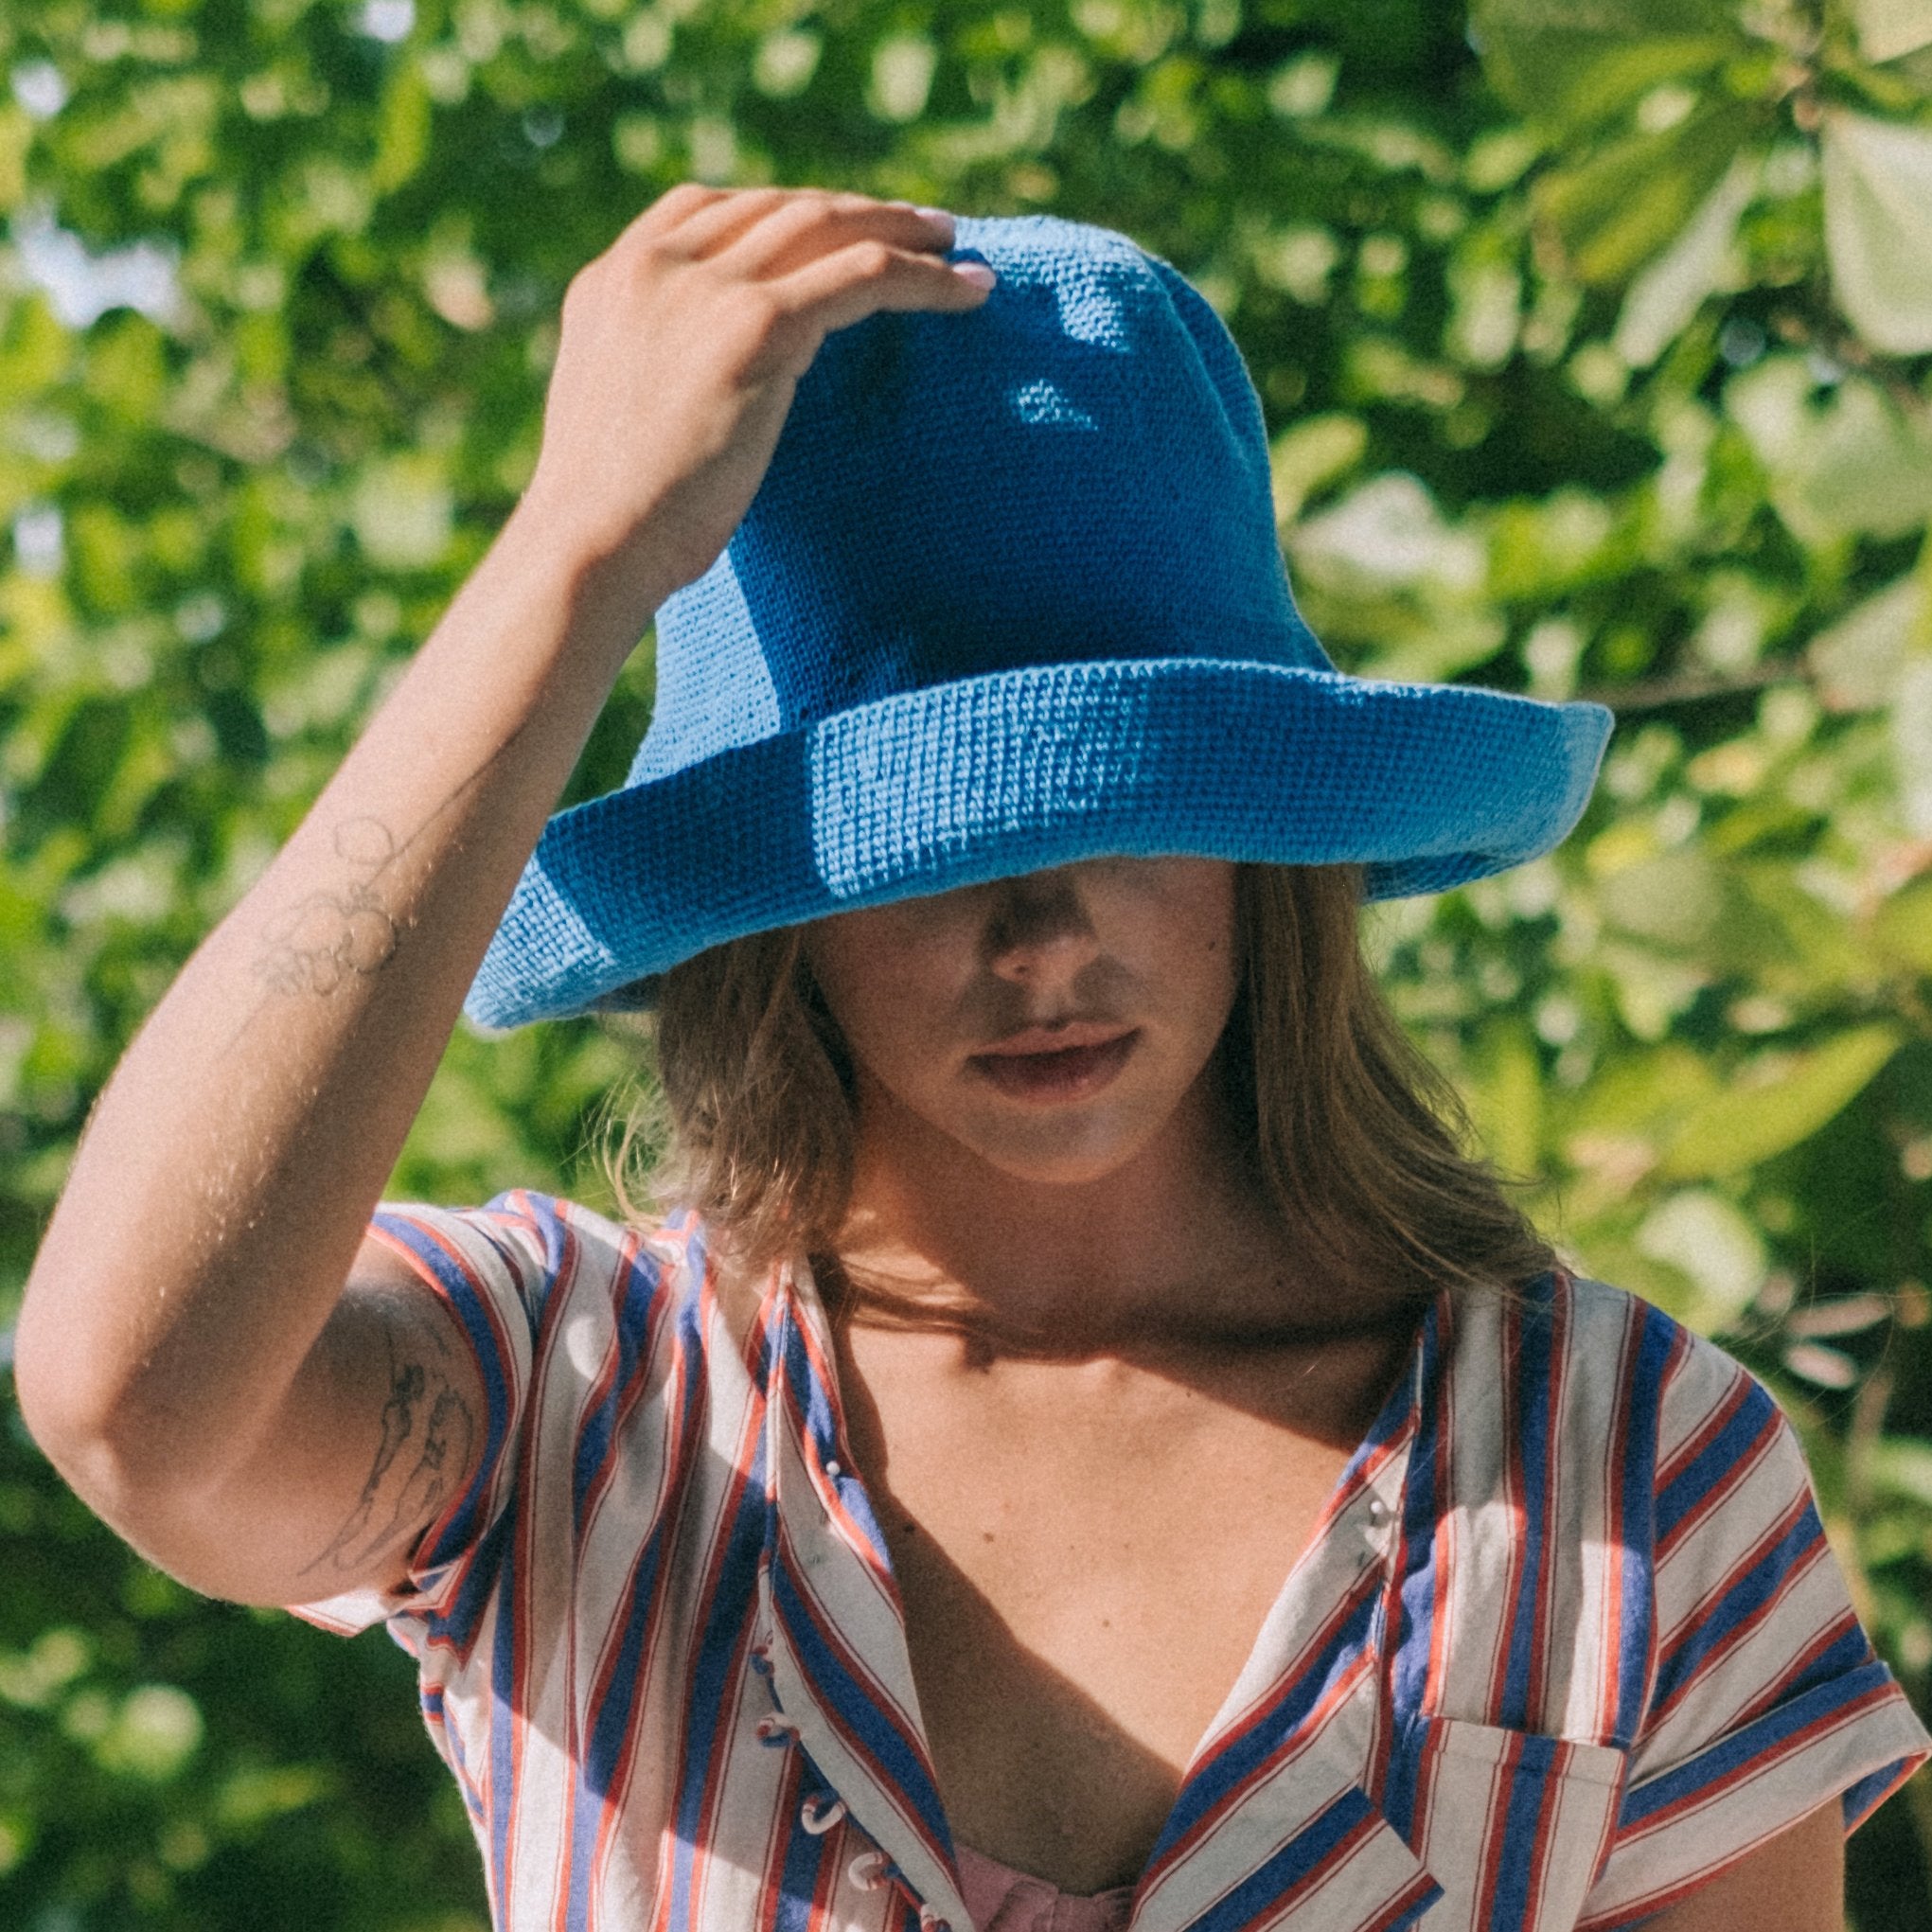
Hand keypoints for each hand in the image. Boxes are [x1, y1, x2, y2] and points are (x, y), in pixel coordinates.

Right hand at [509, 183, 994, 607]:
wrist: (589, 545)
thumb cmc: (613, 521)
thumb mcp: (632, 414)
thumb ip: (672, 366)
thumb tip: (744, 369)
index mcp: (614, 280)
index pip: (712, 210)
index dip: (789, 212)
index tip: (841, 227)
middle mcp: (656, 266)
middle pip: (778, 208)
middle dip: (856, 211)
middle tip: (921, 227)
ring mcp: (705, 289)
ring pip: (827, 228)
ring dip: (900, 231)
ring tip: (955, 247)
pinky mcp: (755, 325)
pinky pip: (861, 276)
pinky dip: (923, 276)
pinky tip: (970, 289)